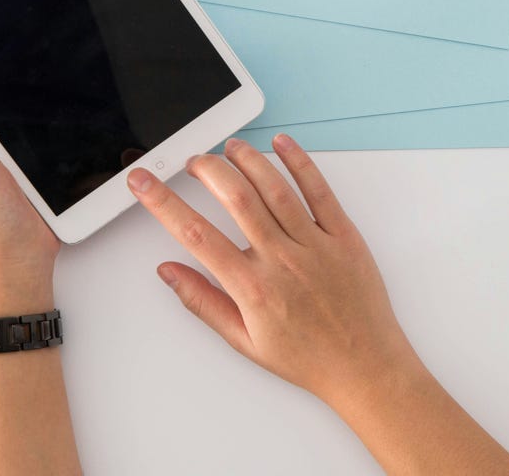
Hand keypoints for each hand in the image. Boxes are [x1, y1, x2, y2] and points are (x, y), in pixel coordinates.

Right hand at [127, 135, 418, 409]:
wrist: (364, 365)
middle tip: (193, 161)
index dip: (163, 203)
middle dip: (208, 170)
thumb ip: (203, 302)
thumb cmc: (308, 356)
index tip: (145, 183)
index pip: (196, 235)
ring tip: (230, 148)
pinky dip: (299, 162)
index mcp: (253, 288)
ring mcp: (315, 244)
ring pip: (275, 188)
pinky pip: (319, 190)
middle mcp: (282, 261)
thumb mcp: (244, 341)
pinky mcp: (343, 234)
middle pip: (236, 199)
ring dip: (248, 160)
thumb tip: (169, 271)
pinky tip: (282, 144)